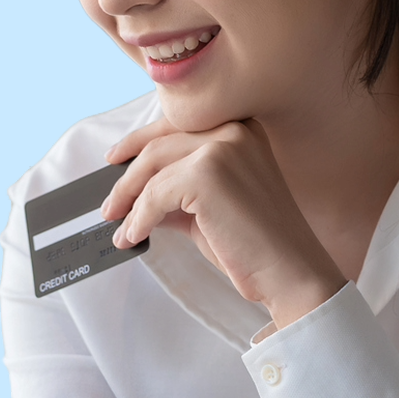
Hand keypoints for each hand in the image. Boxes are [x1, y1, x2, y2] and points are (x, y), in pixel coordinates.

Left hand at [103, 119, 346, 328]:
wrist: (289, 273)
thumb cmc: (254, 244)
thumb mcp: (209, 206)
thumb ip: (178, 190)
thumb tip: (135, 193)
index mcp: (242, 128)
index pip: (178, 125)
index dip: (141, 140)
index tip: (116, 157)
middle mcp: (235, 129)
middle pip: (159, 144)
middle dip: (127, 176)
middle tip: (109, 204)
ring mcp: (223, 148)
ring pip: (152, 168)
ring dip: (128, 201)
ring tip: (118, 226)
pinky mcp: (208, 173)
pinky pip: (155, 195)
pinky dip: (138, 218)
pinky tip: (134, 236)